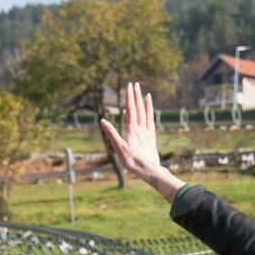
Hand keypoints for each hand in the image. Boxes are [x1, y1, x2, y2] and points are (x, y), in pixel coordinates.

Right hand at [100, 82, 181, 199]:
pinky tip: (150, 108)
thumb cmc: (132, 161)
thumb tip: (102, 120)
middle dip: (136, 95)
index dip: (129, 97)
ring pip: (145, 113)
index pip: (130, 109)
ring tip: (144, 92)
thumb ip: (111, 133)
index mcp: (131, 129)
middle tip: (135, 84)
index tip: (129, 86)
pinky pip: (150, 120)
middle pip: (138, 108)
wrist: (148, 170)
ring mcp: (147, 131)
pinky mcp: (151, 137)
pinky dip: (150, 112)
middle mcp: (140, 128)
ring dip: (144, 101)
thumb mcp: (118, 147)